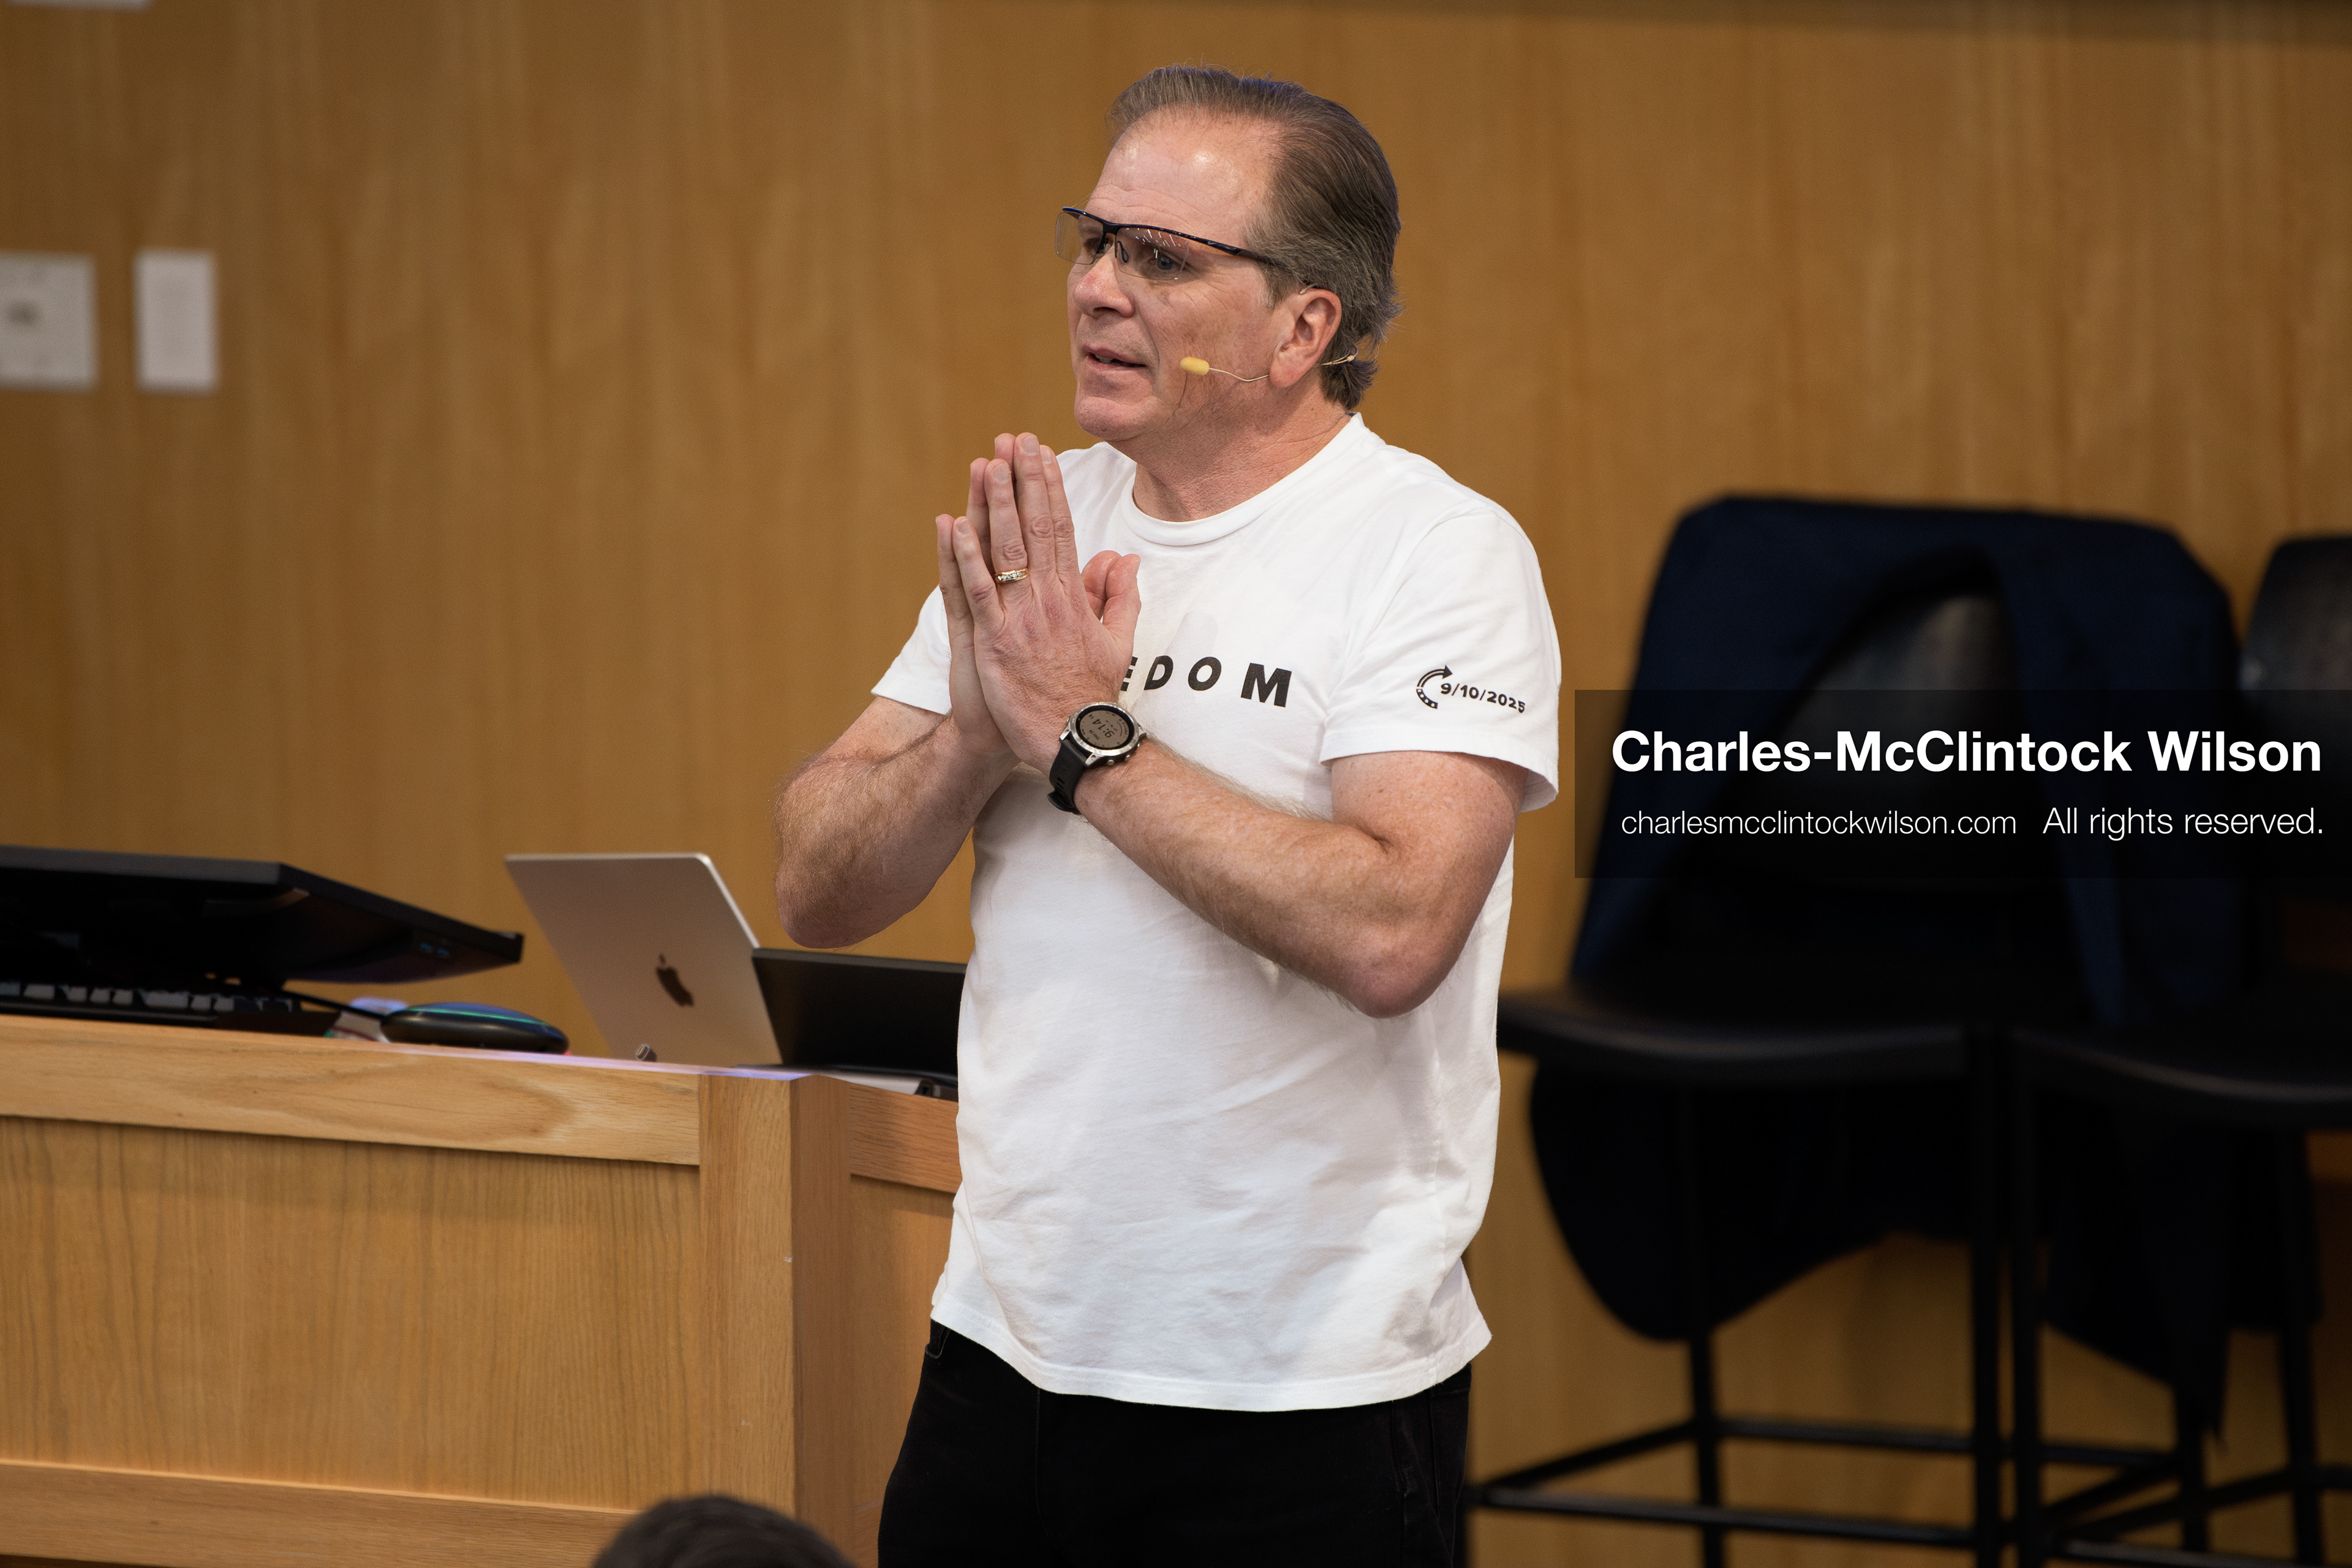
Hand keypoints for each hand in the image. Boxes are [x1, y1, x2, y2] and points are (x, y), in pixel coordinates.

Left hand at [942, 432, 1140, 771]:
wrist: (1078, 739)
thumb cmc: (1093, 695)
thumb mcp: (1118, 642)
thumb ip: (1121, 598)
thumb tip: (1126, 559)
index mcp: (1074, 597)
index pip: (1062, 529)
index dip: (1050, 489)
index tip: (1042, 455)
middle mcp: (1048, 600)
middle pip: (1034, 528)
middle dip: (1024, 481)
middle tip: (1013, 440)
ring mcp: (1021, 619)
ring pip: (1005, 550)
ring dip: (994, 504)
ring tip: (987, 463)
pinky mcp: (995, 641)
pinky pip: (977, 591)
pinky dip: (964, 557)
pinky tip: (953, 524)